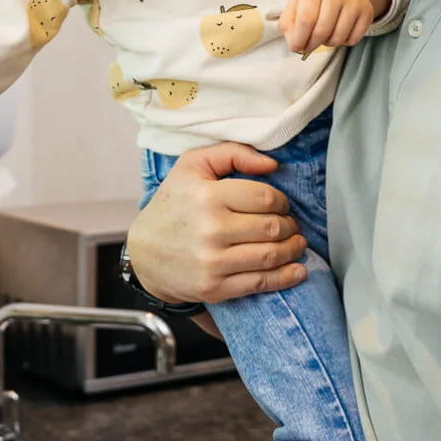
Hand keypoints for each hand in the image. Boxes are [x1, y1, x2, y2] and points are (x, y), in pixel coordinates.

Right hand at [128, 143, 306, 305]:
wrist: (143, 253)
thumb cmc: (172, 205)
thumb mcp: (192, 166)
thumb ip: (232, 153)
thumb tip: (272, 165)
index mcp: (207, 196)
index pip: (265, 198)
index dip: (282, 201)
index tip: (281, 205)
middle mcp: (211, 230)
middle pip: (272, 227)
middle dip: (289, 226)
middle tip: (290, 225)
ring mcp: (213, 262)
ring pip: (270, 255)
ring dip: (292, 249)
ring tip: (296, 244)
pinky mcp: (214, 288)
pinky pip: (260, 283)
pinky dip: (285, 277)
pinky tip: (297, 270)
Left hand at [281, 0, 386, 55]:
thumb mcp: (295, 3)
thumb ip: (288, 23)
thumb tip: (293, 43)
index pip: (305, 20)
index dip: (299, 39)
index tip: (295, 47)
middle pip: (322, 31)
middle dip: (312, 44)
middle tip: (308, 46)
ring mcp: (354, 2)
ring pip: (338, 37)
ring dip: (327, 44)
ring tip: (323, 36)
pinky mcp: (367, 11)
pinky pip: (353, 39)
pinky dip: (343, 42)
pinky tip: (337, 32)